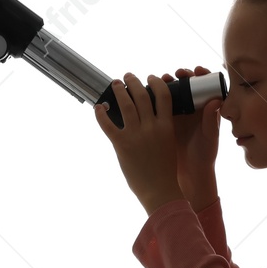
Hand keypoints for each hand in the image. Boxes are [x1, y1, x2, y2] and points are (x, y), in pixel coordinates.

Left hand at [94, 72, 182, 214]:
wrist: (160, 190)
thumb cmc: (165, 172)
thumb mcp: (168, 145)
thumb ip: (161, 129)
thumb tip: (150, 119)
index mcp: (166, 126)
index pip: (163, 96)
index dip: (156, 83)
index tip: (150, 78)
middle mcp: (152, 128)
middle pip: (142, 96)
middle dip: (134, 82)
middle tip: (127, 76)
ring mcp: (136, 135)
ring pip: (126, 105)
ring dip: (119, 91)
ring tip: (115, 84)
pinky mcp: (122, 145)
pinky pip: (108, 125)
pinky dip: (101, 114)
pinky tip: (98, 107)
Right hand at [163, 64, 220, 205]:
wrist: (189, 172)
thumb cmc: (204, 155)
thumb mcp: (209, 138)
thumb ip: (212, 120)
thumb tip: (216, 101)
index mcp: (205, 109)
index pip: (204, 86)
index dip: (201, 75)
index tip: (196, 71)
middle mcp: (192, 108)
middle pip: (186, 85)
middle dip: (181, 76)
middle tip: (177, 74)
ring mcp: (178, 113)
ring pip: (172, 92)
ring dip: (166, 83)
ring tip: (162, 79)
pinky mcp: (164, 120)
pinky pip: (159, 104)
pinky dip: (155, 96)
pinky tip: (149, 92)